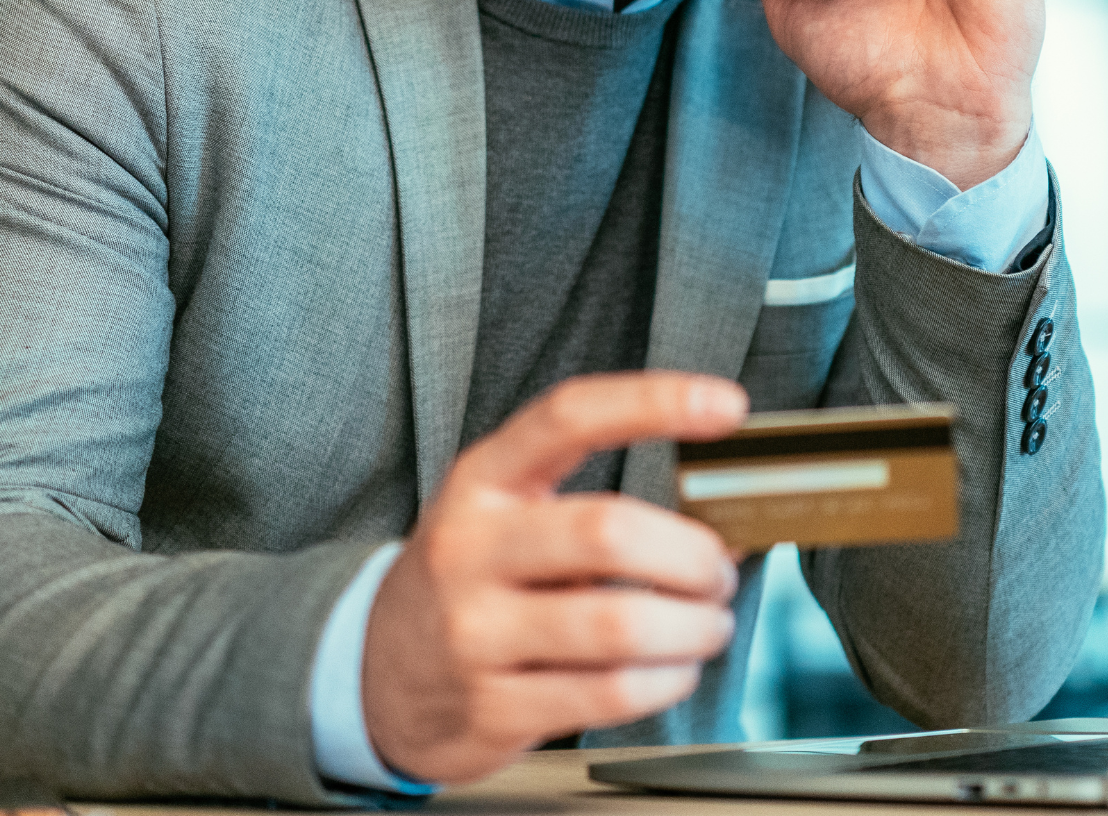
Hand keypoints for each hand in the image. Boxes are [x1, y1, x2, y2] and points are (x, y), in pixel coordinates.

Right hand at [361, 372, 749, 784]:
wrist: (380, 675)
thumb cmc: (475, 582)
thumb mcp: (510, 518)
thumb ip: (596, 507)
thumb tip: (724, 527)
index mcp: (483, 481)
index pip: (569, 417)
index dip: (654, 401)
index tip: (727, 406)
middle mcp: (471, 548)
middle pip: (608, 533)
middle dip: (693, 556)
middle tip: (718, 573)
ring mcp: (474, 631)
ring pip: (619, 625)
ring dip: (693, 628)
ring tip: (707, 626)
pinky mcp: (491, 706)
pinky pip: (609, 693)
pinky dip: (667, 681)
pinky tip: (673, 670)